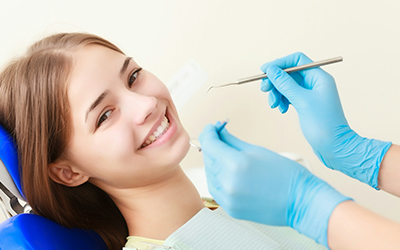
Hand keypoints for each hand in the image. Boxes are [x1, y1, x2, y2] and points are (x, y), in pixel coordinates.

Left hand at [199, 123, 350, 246]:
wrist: (301, 202)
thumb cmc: (286, 174)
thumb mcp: (258, 150)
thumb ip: (232, 141)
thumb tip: (219, 132)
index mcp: (235, 164)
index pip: (210, 144)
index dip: (208, 133)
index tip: (211, 127)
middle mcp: (228, 182)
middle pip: (208, 159)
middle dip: (211, 145)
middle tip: (218, 136)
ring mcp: (228, 198)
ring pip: (210, 174)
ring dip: (214, 162)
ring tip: (225, 154)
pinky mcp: (231, 209)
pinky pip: (216, 189)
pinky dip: (217, 178)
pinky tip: (226, 172)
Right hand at [260, 52, 390, 188]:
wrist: (335, 147)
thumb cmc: (324, 125)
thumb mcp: (301, 101)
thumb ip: (285, 83)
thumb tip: (271, 70)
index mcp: (319, 77)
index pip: (297, 60)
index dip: (279, 63)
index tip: (264, 71)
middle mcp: (315, 83)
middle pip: (289, 73)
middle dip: (275, 81)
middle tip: (264, 90)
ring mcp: (311, 94)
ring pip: (287, 85)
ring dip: (277, 93)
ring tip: (274, 105)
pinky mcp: (306, 105)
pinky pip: (289, 96)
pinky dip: (282, 101)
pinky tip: (281, 110)